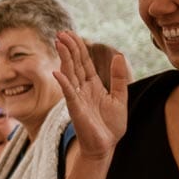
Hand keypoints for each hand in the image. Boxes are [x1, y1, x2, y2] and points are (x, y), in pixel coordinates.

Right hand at [52, 31, 128, 160]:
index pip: (84, 62)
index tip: (71, 34)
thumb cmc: (111, 125)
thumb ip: (119, 78)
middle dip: (69, 48)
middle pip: (74, 64)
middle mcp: (82, 89)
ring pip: (70, 74)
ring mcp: (77, 98)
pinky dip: (64, 83)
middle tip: (62, 32)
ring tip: (59, 43)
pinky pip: (69, 93)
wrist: (106, 146)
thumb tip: (119, 56)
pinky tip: (58, 72)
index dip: (78, 48)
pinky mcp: (76, 109)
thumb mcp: (120, 98)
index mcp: (93, 85)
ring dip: (65, 58)